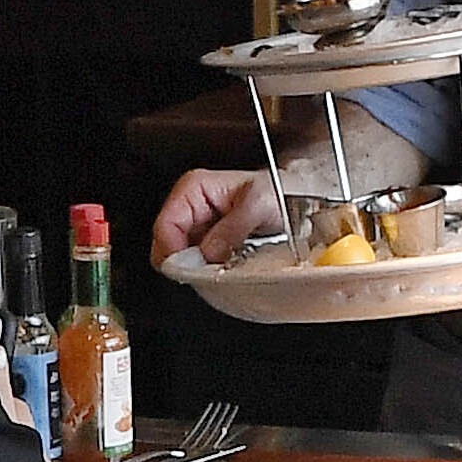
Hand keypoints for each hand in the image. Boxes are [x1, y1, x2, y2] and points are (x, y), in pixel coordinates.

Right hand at [155, 164, 279, 265]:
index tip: (193, 267)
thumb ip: (232, 228)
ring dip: (200, 270)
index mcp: (192, 188)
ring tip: (225, 266)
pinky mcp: (207, 246)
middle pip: (168, 246)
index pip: (165, 226)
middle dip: (188, 263)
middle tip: (213, 269)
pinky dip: (208, 272)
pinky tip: (227, 268)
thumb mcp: (260, 204)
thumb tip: (210, 251)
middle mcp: (191, 208)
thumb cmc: (279, 192)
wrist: (296, 201)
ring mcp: (198, 228)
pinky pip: (197, 266)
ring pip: (181, 260)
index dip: (175, 252)